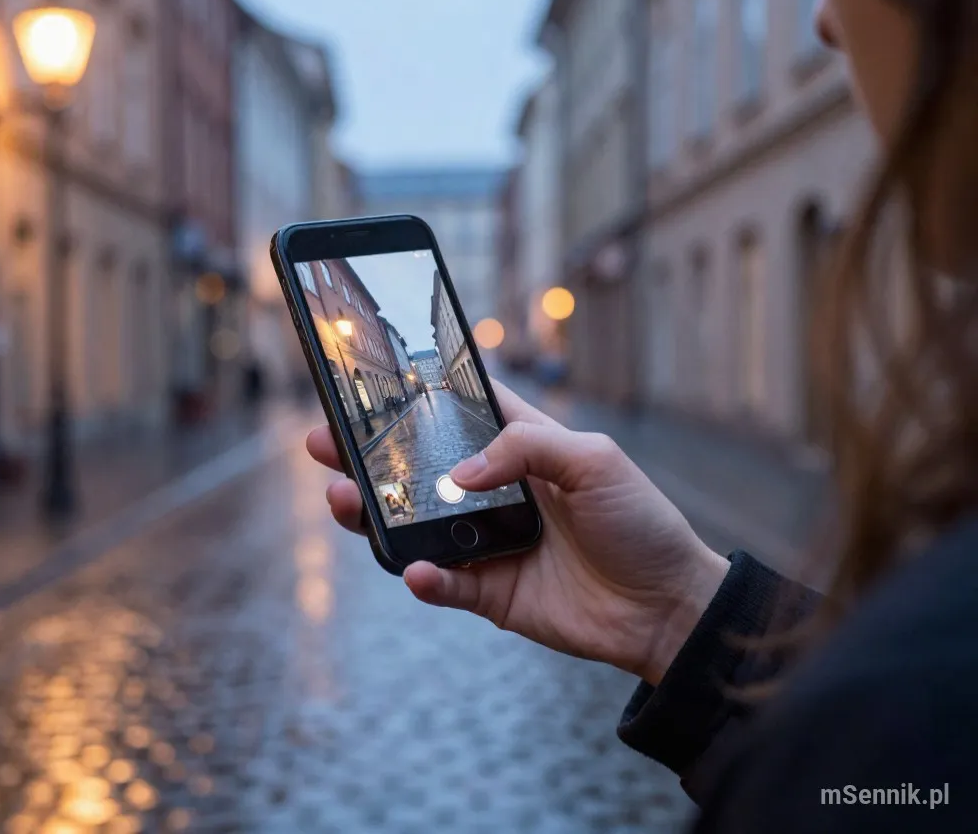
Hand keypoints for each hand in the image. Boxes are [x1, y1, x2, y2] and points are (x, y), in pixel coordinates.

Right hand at [305, 381, 728, 685]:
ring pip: (415, 526)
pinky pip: (443, 584)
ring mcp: (487, 542)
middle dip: (369, 455)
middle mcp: (495, 491)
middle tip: (324, 441)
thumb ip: (526, 447)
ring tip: (343, 499)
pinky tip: (415, 570)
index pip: (459, 412)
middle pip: (418, 468)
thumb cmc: (640, 521)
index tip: (370, 382)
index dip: (416, 397)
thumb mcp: (595, 460)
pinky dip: (423, 578)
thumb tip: (460, 473)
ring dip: (375, 515)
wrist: (666, 607)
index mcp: (522, 447)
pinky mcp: (489, 592)